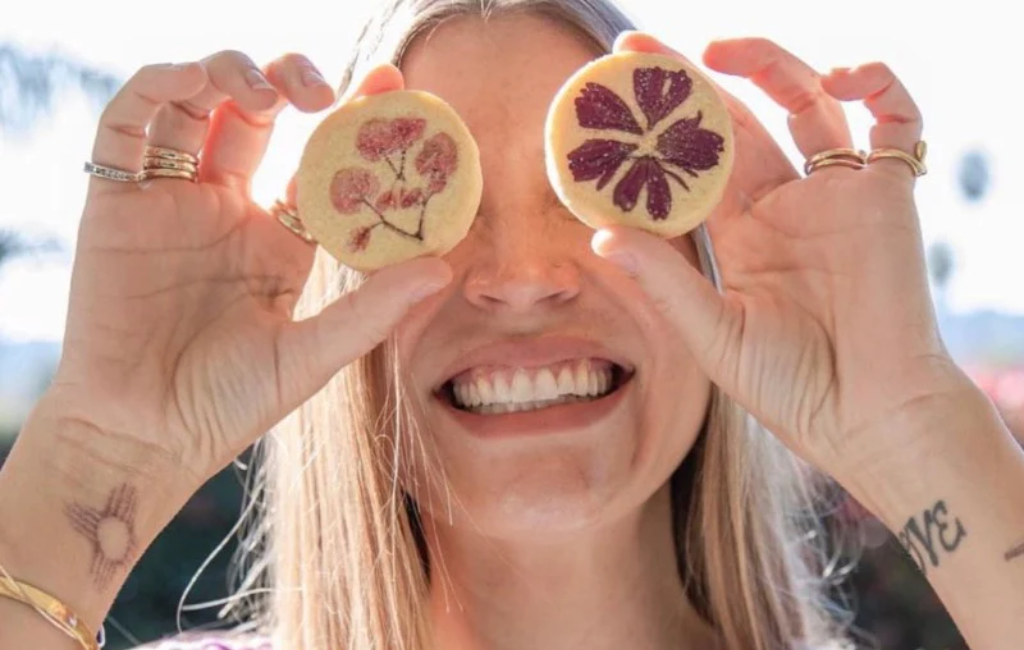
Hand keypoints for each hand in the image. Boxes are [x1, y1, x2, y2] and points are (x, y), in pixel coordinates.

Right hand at [47, 53, 450, 491]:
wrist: (144, 439)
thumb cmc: (228, 406)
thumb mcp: (310, 356)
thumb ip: (371, 310)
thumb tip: (445, 268)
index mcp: (278, 238)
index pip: (319, 161)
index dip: (353, 119)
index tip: (393, 86)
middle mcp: (227, 208)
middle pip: (259, 114)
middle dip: (292, 80)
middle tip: (327, 89)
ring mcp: (171, 201)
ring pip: (194, 103)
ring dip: (229, 74)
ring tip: (271, 95)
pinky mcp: (116, 204)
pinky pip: (124, 126)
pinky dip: (155, 88)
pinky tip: (194, 86)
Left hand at [593, 35, 973, 486]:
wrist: (869, 418)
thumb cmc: (791, 388)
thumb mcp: (712, 333)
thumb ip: (664, 280)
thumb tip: (598, 236)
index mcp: (741, 233)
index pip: (693, 161)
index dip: (658, 126)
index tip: (614, 94)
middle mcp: (785, 204)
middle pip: (740, 119)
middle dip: (693, 79)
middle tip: (640, 52)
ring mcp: (837, 195)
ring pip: (807, 102)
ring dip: (768, 64)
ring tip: (715, 49)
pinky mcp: (888, 194)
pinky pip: (896, 122)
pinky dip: (879, 86)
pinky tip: (839, 77)